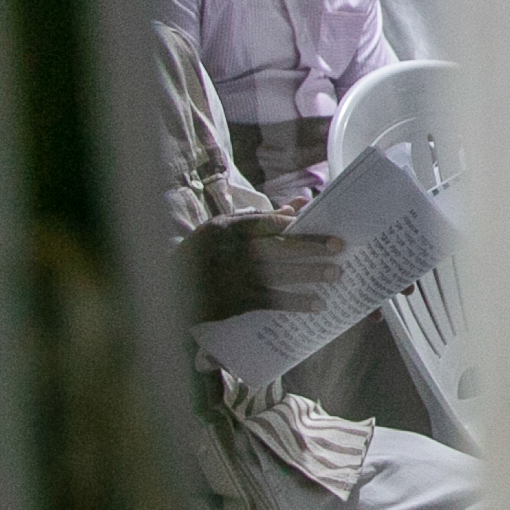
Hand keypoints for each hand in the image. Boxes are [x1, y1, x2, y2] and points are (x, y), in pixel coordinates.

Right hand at [176, 212, 342, 322]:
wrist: (170, 289)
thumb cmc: (203, 253)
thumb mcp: (223, 229)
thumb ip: (260, 218)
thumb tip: (298, 205)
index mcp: (227, 229)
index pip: (266, 222)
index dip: (293, 222)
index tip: (318, 221)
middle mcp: (232, 252)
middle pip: (278, 247)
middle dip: (310, 246)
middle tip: (339, 246)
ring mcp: (235, 278)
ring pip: (279, 275)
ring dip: (309, 274)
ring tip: (336, 274)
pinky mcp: (236, 302)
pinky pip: (272, 301)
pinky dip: (295, 302)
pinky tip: (316, 304)